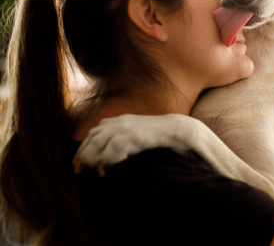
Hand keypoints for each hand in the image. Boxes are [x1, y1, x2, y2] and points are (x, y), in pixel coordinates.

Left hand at [73, 113, 199, 176]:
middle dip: (83, 154)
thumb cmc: (157, 136)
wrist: (177, 130)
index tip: (78, 162)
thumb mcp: (134, 137)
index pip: (92, 133)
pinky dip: (106, 159)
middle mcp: (117, 122)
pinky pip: (112, 148)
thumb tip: (105, 162)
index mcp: (117, 120)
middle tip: (78, 170)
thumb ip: (120, 144)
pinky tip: (105, 169)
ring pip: (97, 142)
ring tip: (89, 171)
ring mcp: (124, 127)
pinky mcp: (132, 135)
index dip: (83, 148)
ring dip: (91, 158)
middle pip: (91, 138)